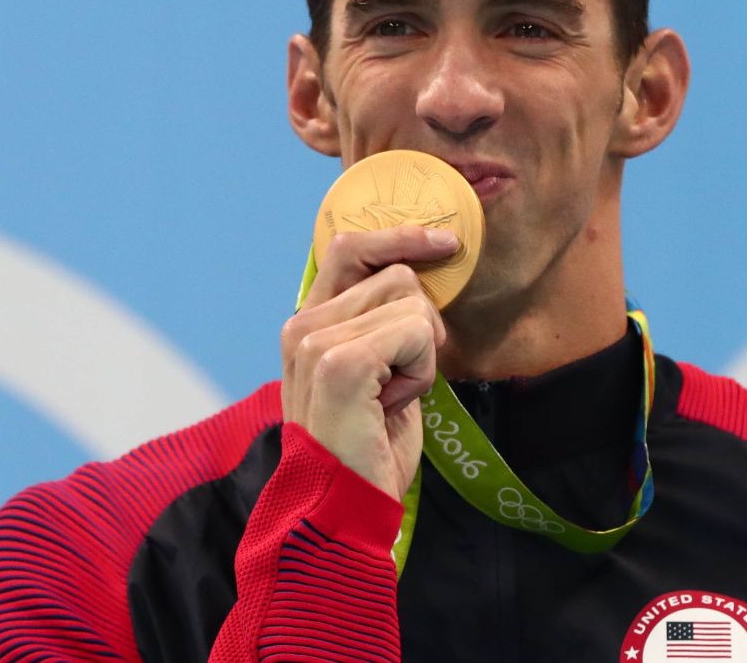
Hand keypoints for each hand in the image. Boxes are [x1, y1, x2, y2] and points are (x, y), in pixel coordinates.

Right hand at [280, 225, 458, 498]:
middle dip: (421, 324)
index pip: (348, 247)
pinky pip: (417, 331)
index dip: (400, 237)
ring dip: (422, 354)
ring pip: (411, 302)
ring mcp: (316, 342)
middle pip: (395, 273)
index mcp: (306, 325)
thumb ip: (382, 324)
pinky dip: (422, 371)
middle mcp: (301, 326)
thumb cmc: (368, 449)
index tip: (444, 244)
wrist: (345, 509)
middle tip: (403, 378)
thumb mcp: (377, 373)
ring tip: (391, 397)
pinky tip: (394, 404)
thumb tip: (425, 274)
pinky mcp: (340, 362)